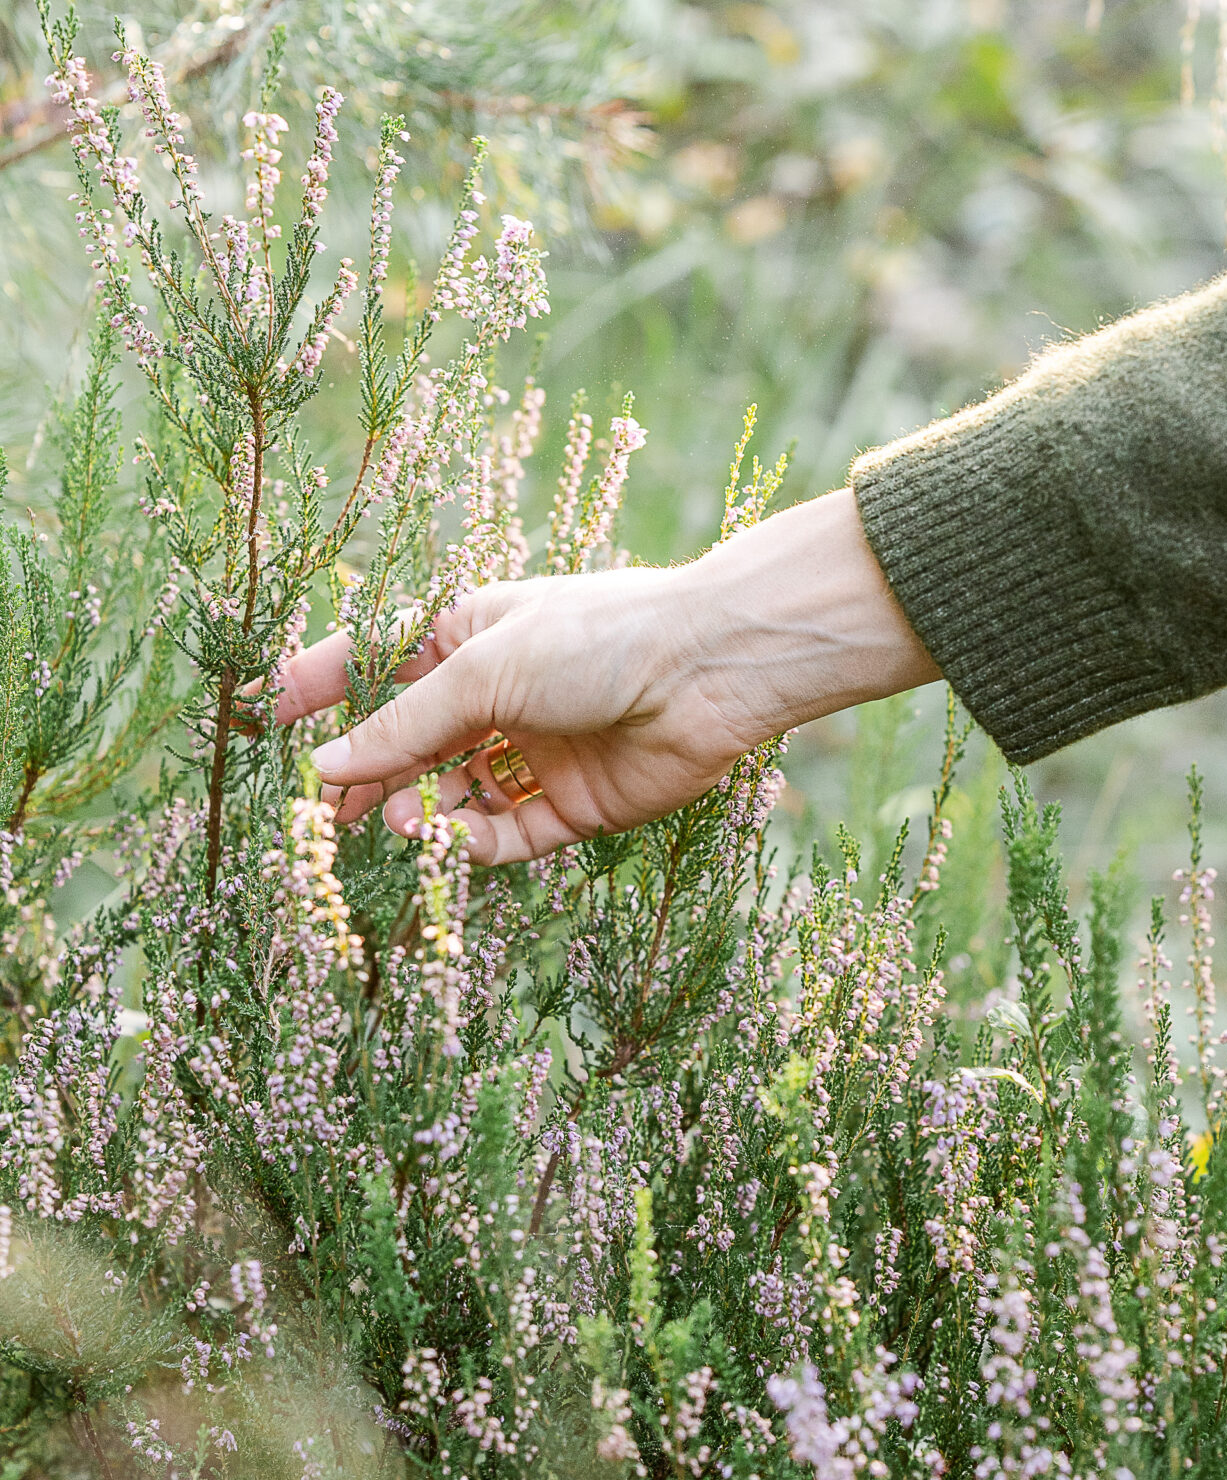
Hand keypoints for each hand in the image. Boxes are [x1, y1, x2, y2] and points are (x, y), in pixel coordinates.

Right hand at [279, 489, 939, 863]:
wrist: (712, 672)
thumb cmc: (599, 637)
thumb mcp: (486, 671)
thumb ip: (405, 725)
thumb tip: (328, 767)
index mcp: (468, 636)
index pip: (374, 665)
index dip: (319, 691)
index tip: (261, 717)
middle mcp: (497, 695)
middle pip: (408, 745)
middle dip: (365, 776)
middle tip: (321, 816)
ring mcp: (533, 753)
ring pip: (450, 797)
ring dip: (418, 812)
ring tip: (400, 820)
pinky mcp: (570, 807)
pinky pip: (502, 835)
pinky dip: (470, 844)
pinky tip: (446, 839)